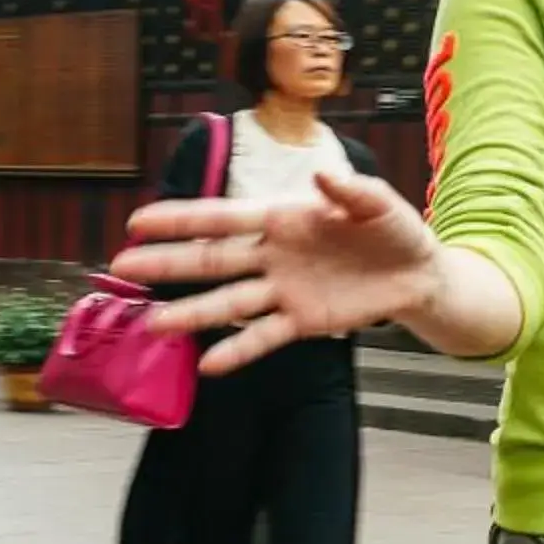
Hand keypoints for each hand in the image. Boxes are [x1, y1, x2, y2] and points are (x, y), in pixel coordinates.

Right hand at [113, 170, 442, 373]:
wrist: (420, 276)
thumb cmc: (395, 230)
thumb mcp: (380, 203)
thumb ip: (352, 192)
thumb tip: (321, 177)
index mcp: (284, 218)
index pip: (224, 217)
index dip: (182, 218)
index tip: (138, 221)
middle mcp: (273, 255)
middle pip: (212, 259)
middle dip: (167, 262)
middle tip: (123, 265)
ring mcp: (284, 291)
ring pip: (228, 302)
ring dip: (191, 313)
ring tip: (154, 326)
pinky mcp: (302, 322)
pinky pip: (263, 338)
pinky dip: (237, 352)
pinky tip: (207, 365)